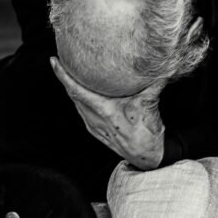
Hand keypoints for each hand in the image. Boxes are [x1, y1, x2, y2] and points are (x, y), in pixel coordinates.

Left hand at [50, 57, 165, 169]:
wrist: (147, 157)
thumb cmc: (147, 132)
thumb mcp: (150, 105)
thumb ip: (154, 84)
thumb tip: (164, 67)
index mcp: (104, 111)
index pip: (76, 90)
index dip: (63, 75)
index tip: (53, 61)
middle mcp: (95, 119)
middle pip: (72, 95)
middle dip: (63, 77)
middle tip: (58, 60)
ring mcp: (94, 126)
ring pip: (76, 103)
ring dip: (70, 88)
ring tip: (67, 72)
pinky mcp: (96, 131)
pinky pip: (82, 111)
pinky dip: (78, 99)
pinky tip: (82, 91)